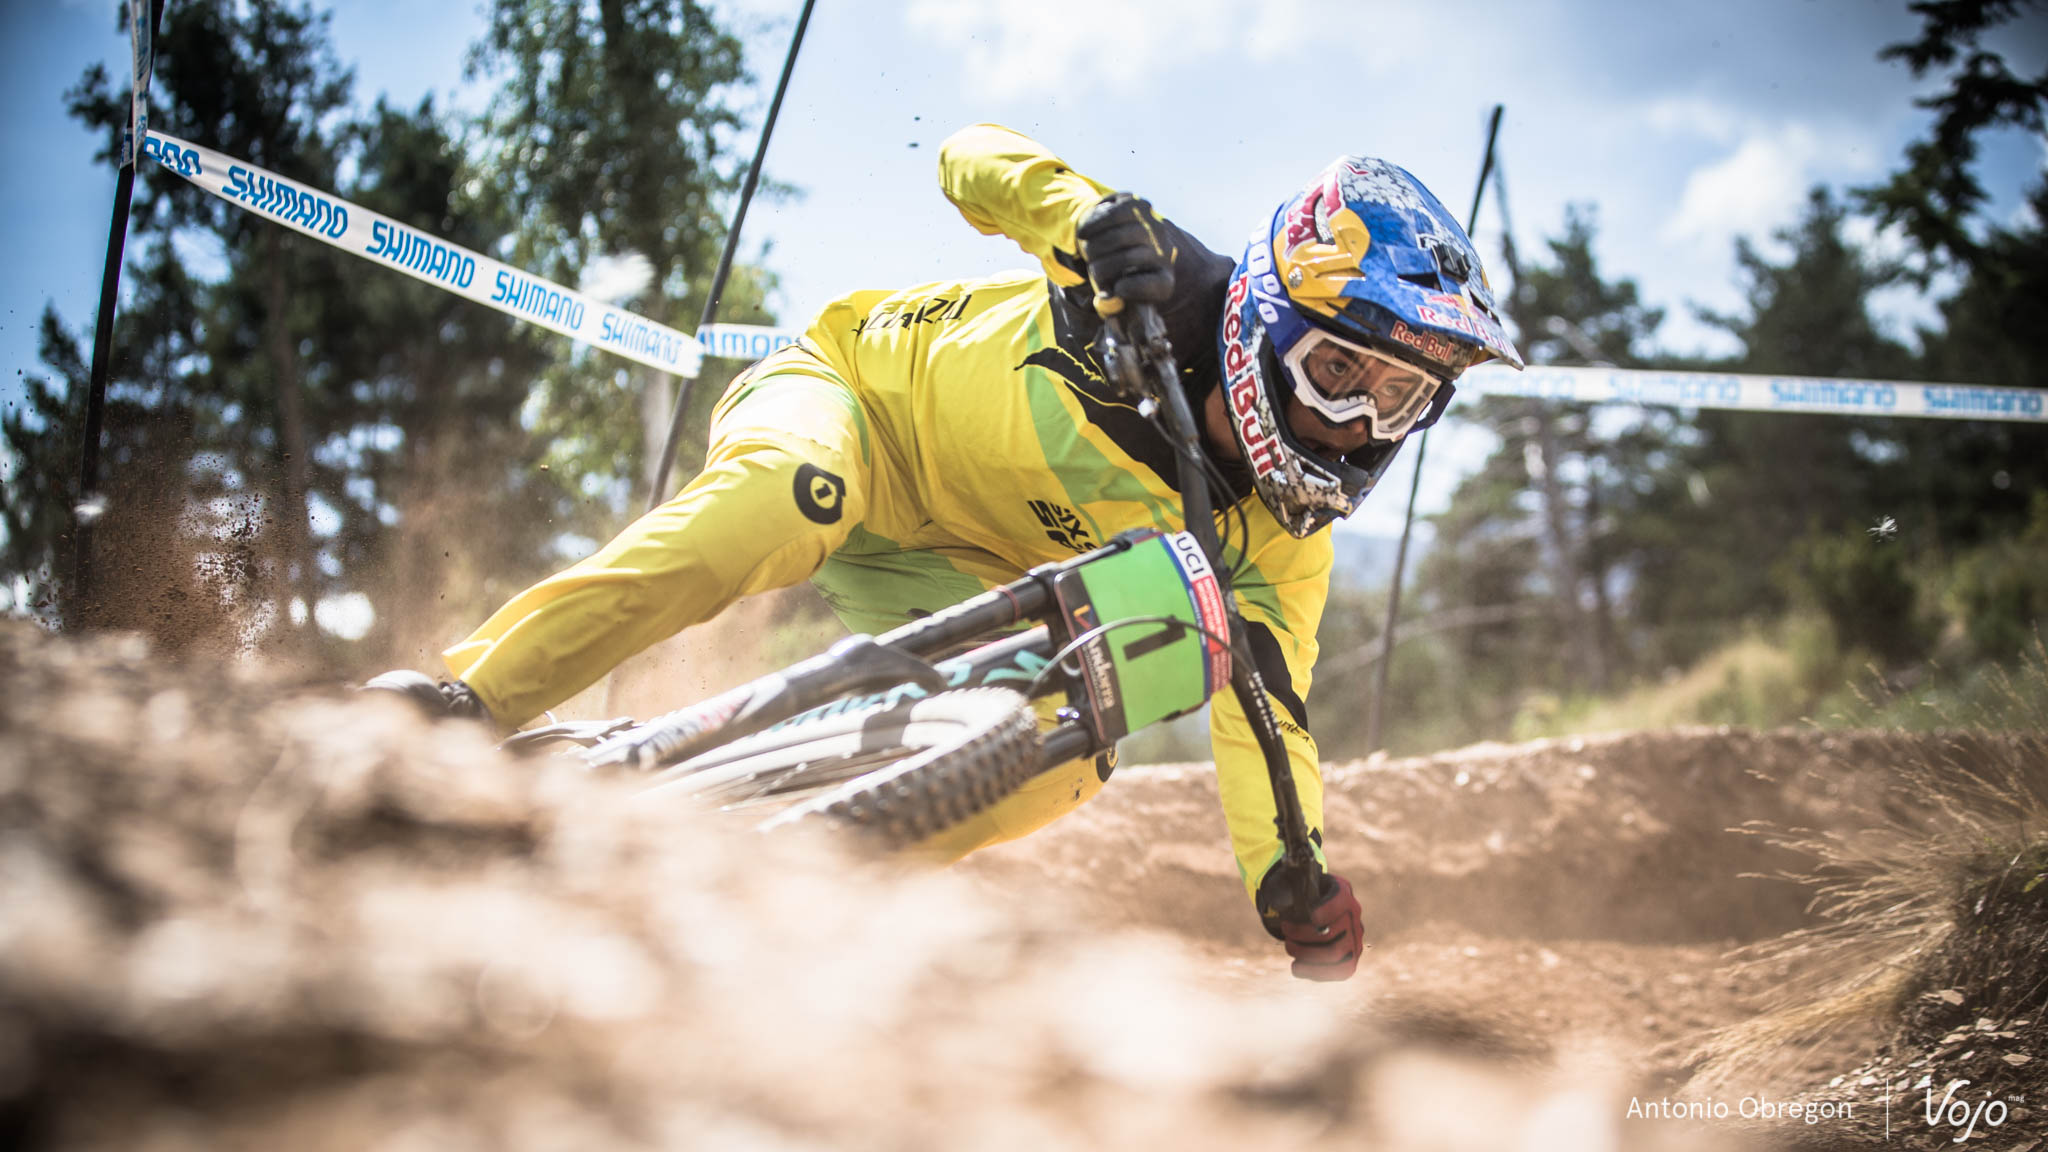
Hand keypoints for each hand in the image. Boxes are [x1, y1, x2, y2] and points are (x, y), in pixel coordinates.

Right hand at [1076, 192, 1174, 315]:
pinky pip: (1116, 212)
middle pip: (1133, 258)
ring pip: (1123, 234)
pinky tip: (1083, 233)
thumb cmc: (1110, 278)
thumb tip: (1106, 299)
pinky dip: (1095, 224)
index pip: (1160, 285)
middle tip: (1091, 267)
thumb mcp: (1110, 298)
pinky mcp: (1139, 205)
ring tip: (1086, 250)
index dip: (1135, 289)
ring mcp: (1154, 226)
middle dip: (1103, 266)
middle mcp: (1164, 252)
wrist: (1111, 244)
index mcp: (1163, 281)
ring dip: (1097, 245)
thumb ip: (1108, 306)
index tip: (1114, 290)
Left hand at [1276, 873, 1363, 981]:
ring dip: (1306, 954)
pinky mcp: (1351, 960)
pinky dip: (1314, 972)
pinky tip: (1296, 967)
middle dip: (1303, 935)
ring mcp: (1355, 940)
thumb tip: (1277, 899)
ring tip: (1289, 948)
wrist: (1317, 909)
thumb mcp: (1297, 883)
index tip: (1311, 916)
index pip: (1340, 900)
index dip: (1327, 910)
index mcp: (1341, 891)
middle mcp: (1354, 916)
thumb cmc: (1304, 895)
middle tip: (1286, 932)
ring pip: (1335, 955)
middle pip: (1333, 932)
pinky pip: (1339, 971)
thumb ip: (1290, 885)